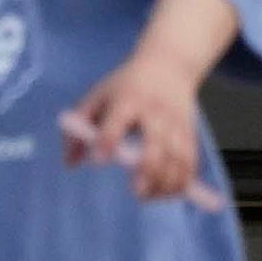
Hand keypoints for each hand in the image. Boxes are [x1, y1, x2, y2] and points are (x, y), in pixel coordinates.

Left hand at [59, 50, 221, 207]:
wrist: (169, 65)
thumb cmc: (125, 86)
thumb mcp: (98, 96)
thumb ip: (78, 128)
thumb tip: (70, 164)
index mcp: (128, 98)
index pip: (119, 117)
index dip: (109, 139)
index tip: (99, 160)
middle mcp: (155, 111)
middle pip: (156, 142)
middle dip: (148, 169)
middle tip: (136, 191)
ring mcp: (176, 122)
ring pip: (178, 157)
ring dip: (166, 182)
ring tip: (147, 195)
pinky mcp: (189, 134)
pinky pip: (190, 163)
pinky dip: (182, 182)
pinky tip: (166, 192)